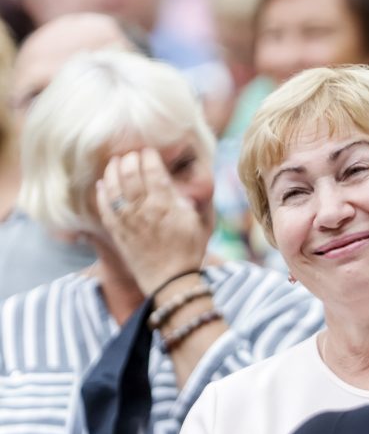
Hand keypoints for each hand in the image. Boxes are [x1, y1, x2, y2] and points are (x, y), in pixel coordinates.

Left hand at [96, 148, 209, 295]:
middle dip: (130, 159)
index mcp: (166, 204)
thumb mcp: (202, 223)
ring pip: (113, 186)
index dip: (149, 156)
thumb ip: (194, 200)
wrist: (171, 282)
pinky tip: (102, 184)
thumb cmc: (191, 252)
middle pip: (130, 173)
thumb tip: (187, 184)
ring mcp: (128, 220)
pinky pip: (104, 206)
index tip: (149, 151)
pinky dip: (101, 192)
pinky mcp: (117, 232)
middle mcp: (144, 209)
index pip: (153, 170)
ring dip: (113, 170)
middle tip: (132, 155)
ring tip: (116, 162)